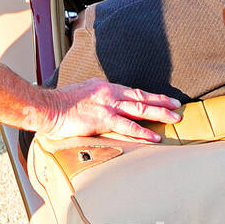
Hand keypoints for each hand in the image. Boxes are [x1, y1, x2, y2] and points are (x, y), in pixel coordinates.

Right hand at [38, 79, 180, 140]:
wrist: (46, 107)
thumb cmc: (62, 103)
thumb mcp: (84, 93)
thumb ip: (99, 98)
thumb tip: (108, 105)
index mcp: (104, 87)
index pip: (133, 91)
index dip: (151, 96)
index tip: (164, 99)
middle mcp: (109, 93)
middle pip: (142, 98)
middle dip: (162, 102)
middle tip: (178, 106)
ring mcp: (107, 106)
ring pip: (140, 110)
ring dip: (160, 114)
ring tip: (174, 119)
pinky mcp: (103, 119)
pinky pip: (128, 127)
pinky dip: (143, 132)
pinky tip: (155, 137)